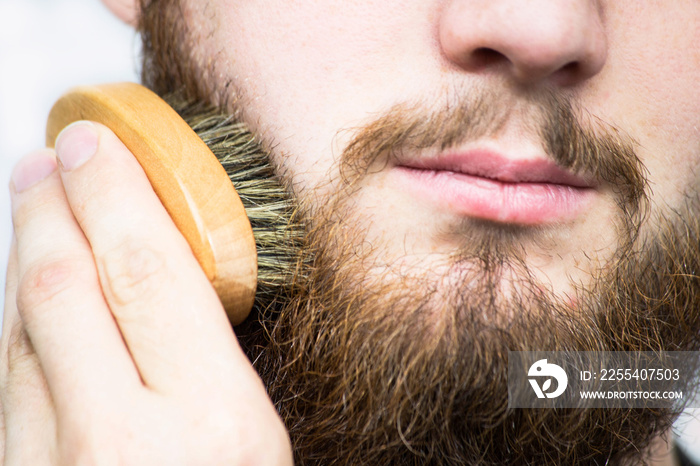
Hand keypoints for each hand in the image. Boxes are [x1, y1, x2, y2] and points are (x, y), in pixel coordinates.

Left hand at [1, 121, 291, 464]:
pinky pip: (7, 384)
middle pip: (64, 289)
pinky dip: (18, 322)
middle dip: (51, 207)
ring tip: (38, 211)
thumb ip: (222, 364)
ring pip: (18, 333)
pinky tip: (32, 298)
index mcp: (215, 422)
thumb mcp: (264, 441)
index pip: (148, 273)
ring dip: (26, 257)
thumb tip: (181, 274)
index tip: (97, 144)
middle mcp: (123, 443)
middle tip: (47, 160)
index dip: (115, 193)